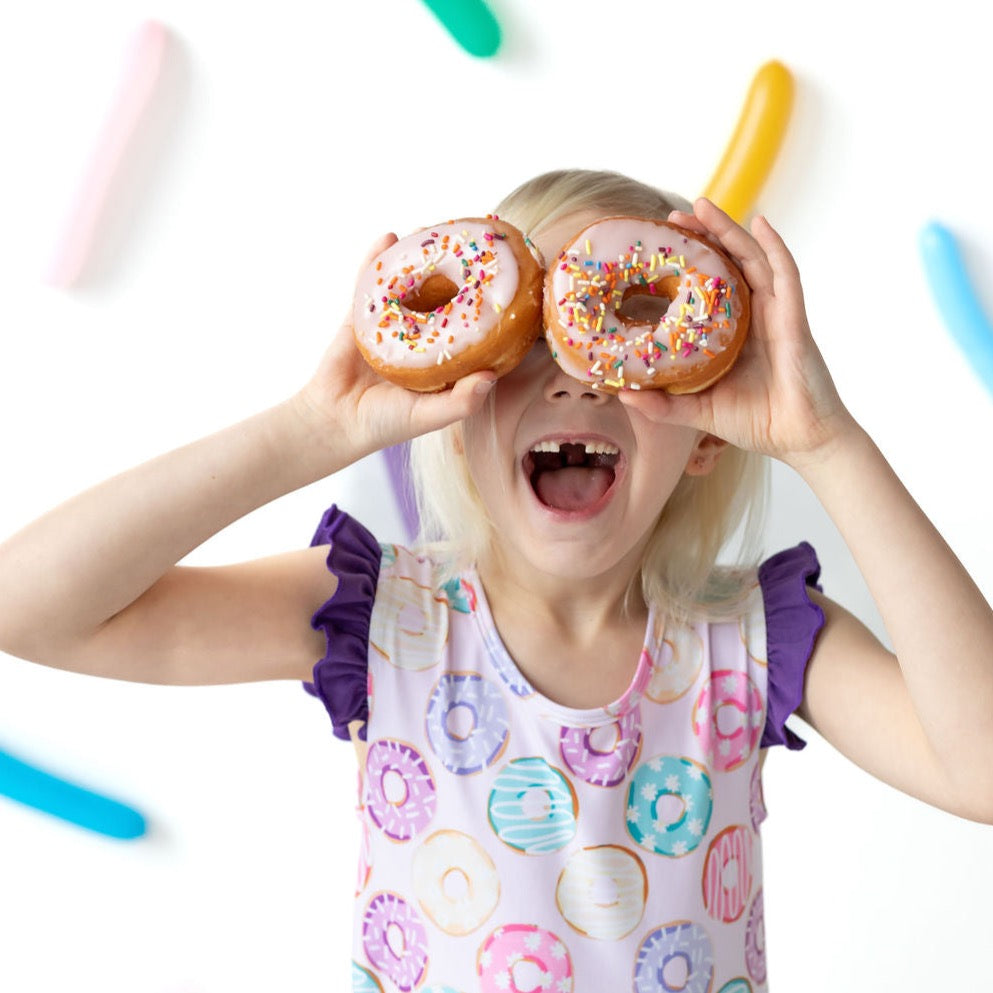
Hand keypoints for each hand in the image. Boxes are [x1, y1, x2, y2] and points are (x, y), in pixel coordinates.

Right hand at [293, 233, 496, 459]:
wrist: (333, 420)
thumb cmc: (385, 424)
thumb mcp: (430, 416)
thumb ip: (461, 402)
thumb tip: (491, 375)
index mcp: (443, 361)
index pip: (472, 332)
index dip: (489, 312)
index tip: (508, 286)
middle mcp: (421, 338)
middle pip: (444, 300)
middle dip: (459, 276)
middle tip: (476, 249)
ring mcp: (392, 324)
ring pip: (410, 286)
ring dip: (421, 261)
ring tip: (437, 235)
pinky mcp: (362, 316)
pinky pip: (371, 283)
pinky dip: (377, 259)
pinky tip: (390, 238)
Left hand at [619, 199, 855, 467]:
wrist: (801, 439)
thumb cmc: (756, 423)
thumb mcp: (698, 411)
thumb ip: (662, 404)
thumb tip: (621, 392)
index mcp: (730, 333)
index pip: (705, 288)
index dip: (684, 266)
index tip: (655, 249)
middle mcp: (753, 316)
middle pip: (726, 264)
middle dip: (702, 236)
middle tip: (671, 217)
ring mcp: (775, 313)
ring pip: (751, 259)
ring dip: (729, 230)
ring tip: (702, 206)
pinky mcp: (794, 319)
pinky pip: (786, 275)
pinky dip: (774, 247)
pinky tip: (760, 223)